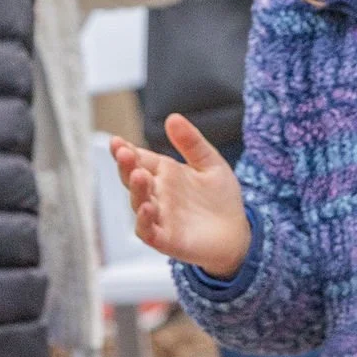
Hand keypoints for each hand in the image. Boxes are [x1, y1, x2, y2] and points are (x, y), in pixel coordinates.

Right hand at [111, 113, 251, 273]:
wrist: (238, 234)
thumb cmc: (221, 199)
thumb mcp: (211, 164)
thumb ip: (192, 143)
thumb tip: (173, 117)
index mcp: (164, 173)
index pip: (139, 159)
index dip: (125, 151)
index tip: (117, 141)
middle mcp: (157, 194)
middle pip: (133, 178)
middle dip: (126, 166)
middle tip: (123, 153)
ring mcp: (159, 216)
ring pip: (138, 202)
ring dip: (136, 189)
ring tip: (139, 175)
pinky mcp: (166, 239)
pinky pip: (148, 230)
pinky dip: (144, 221)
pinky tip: (147, 208)